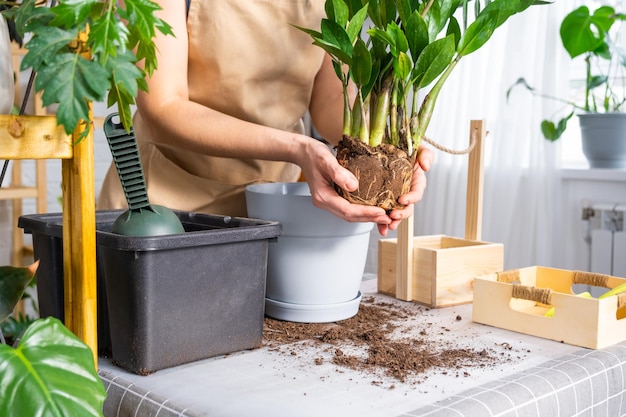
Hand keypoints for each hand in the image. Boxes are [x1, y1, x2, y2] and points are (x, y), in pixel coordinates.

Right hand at [299, 139, 433, 235]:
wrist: (304, 152)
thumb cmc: (313, 154)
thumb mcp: (326, 160)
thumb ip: (339, 173)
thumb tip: (353, 186)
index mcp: (322, 196)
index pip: (346, 210)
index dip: (365, 213)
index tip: (381, 212)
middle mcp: (325, 202)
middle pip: (349, 216)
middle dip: (369, 218)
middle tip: (387, 219)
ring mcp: (329, 201)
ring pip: (349, 214)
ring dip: (367, 216)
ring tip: (383, 216)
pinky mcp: (333, 197)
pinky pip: (348, 208)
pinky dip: (361, 210)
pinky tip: (372, 208)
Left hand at [378, 145, 433, 234]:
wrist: (385, 144)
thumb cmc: (404, 146)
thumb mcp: (417, 147)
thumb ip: (426, 154)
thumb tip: (426, 166)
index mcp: (415, 182)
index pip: (416, 193)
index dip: (411, 198)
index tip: (402, 199)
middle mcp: (406, 191)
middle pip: (407, 207)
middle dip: (402, 214)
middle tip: (393, 216)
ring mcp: (394, 196)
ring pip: (395, 213)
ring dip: (392, 222)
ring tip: (386, 226)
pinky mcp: (382, 199)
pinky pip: (382, 211)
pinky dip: (381, 221)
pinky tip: (380, 228)